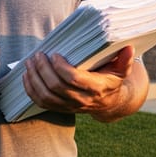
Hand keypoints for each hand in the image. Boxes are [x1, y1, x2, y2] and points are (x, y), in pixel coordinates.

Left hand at [22, 46, 141, 119]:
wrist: (109, 103)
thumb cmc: (112, 80)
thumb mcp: (121, 70)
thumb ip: (124, 59)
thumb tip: (129, 48)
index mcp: (96, 88)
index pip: (74, 79)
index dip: (61, 67)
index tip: (54, 54)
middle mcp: (82, 100)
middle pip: (56, 87)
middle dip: (43, 70)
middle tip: (38, 55)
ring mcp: (70, 106)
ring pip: (46, 96)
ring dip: (34, 79)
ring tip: (30, 62)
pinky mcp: (61, 108)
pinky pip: (42, 103)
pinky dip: (31, 90)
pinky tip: (26, 76)